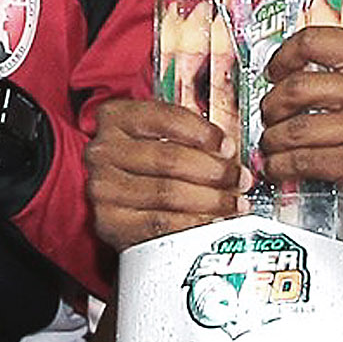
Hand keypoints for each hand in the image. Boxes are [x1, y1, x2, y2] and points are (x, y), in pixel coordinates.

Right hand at [83, 90, 243, 256]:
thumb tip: (228, 152)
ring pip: (168, 193)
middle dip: (215, 171)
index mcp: (115, 118)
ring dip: (210, 200)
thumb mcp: (153, 139)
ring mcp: (103, 187)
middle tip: (239, 179)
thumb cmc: (138, 167)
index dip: (203, 133)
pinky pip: (160, 223)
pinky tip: (211, 221)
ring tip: (233, 203)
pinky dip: (192, 223)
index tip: (228, 146)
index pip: (166, 119)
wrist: (109, 202)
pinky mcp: (109, 222)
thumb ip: (185, 138)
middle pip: (170, 159)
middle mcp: (103, 150)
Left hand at [255, 19, 342, 225]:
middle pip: (296, 88)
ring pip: (294, 130)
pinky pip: (303, 161)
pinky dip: (282, 166)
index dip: (284, 56)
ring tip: (272, 145)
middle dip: (271, 106)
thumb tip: (296, 47)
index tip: (274, 72)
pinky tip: (280, 167)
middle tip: (269, 116)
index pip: (315, 41)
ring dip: (272, 141)